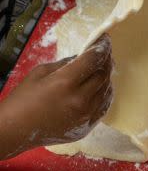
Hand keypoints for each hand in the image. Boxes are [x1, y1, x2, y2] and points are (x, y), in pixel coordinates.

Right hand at [0, 36, 112, 159]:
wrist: (17, 130)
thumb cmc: (23, 99)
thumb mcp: (39, 73)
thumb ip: (64, 64)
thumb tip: (82, 58)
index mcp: (65, 83)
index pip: (92, 60)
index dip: (101, 47)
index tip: (105, 40)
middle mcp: (80, 99)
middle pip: (103, 75)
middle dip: (106, 61)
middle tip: (105, 54)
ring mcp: (86, 115)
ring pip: (107, 91)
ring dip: (107, 78)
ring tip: (104, 69)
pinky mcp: (88, 126)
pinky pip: (104, 107)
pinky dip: (105, 94)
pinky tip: (102, 87)